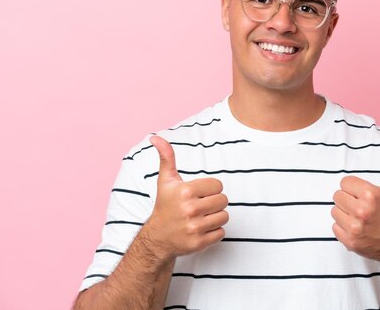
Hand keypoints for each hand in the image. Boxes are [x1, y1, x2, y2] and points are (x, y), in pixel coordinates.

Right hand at [146, 135, 228, 258]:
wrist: (157, 238)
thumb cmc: (165, 205)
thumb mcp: (165, 181)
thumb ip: (166, 157)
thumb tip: (155, 137)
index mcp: (185, 191)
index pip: (218, 186)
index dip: (210, 189)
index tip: (198, 194)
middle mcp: (190, 209)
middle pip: (223, 201)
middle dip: (214, 203)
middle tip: (201, 206)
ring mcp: (194, 227)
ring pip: (224, 216)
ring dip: (216, 217)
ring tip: (201, 218)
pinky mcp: (199, 243)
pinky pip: (221, 232)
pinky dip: (214, 232)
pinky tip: (201, 229)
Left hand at [331, 137, 379, 261]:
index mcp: (371, 194)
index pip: (344, 182)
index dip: (354, 188)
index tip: (365, 195)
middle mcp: (362, 211)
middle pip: (337, 196)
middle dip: (348, 200)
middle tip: (362, 206)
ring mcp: (355, 228)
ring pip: (334, 211)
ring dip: (344, 213)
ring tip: (359, 217)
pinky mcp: (350, 242)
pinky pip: (334, 227)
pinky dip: (343, 228)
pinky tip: (357, 228)